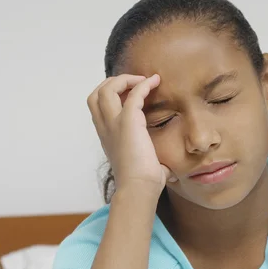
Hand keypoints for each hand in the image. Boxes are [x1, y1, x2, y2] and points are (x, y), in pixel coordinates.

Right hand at [87, 74, 170, 192]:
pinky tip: (156, 82)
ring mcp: (114, 124)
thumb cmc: (143, 184)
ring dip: (124, 80)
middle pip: (96, 94)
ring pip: (106, 89)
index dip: (111, 96)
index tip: (131, 94)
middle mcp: (105, 129)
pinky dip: (144, 84)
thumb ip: (153, 165)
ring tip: (142, 80)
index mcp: (107, 137)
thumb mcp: (144, 169)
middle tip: (134, 84)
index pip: (98, 108)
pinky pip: (133, 93)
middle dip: (112, 83)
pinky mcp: (128, 121)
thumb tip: (171, 174)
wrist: (139, 188)